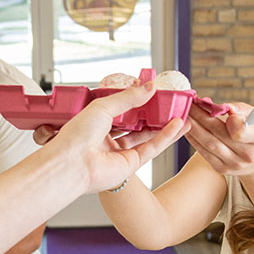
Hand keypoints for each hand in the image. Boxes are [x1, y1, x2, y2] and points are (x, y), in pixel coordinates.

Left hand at [38, 82, 188, 192]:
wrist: (72, 164)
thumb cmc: (77, 136)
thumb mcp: (103, 107)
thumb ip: (128, 98)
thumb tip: (150, 87)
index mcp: (96, 124)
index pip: (121, 110)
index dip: (137, 102)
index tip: (153, 93)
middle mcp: (108, 139)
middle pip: (136, 125)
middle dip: (153, 115)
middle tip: (170, 104)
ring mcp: (119, 153)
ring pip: (146, 137)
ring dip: (164, 126)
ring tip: (181, 114)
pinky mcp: (130, 165)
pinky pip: (152, 148)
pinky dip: (165, 137)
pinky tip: (178, 125)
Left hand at [184, 100, 253, 176]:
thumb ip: (242, 110)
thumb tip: (226, 107)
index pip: (242, 132)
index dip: (229, 121)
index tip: (219, 108)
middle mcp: (248, 154)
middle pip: (219, 134)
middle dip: (201, 117)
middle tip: (189, 103)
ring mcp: (234, 164)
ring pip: (209, 143)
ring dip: (193, 127)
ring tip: (184, 114)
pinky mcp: (222, 169)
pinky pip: (204, 152)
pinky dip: (194, 138)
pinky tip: (186, 127)